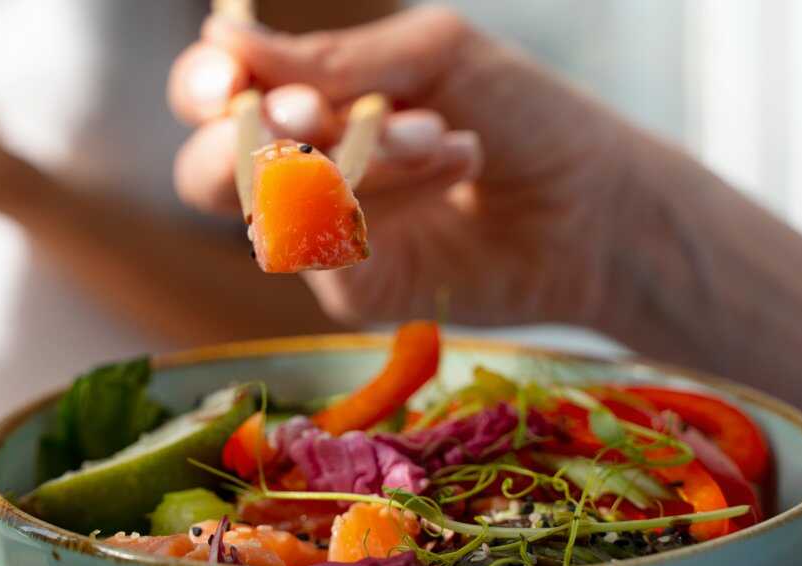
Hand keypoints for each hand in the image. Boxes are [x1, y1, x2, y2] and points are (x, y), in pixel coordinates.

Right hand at [168, 7, 657, 329]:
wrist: (597, 203)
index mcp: (309, 103)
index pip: (216, 96)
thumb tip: (225, 40)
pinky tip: (453, 162)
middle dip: (254, 140)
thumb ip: (334, 59)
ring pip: (273, 207)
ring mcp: (325, 237)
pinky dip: (383, 197)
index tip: (230, 80)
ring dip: (352, 156)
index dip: (204, 86)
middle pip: (206, 170)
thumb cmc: (522, 115)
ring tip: (436, 131)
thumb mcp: (434, 57)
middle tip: (313, 116)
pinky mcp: (355, 289)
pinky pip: (327, 248)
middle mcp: (303, 171)